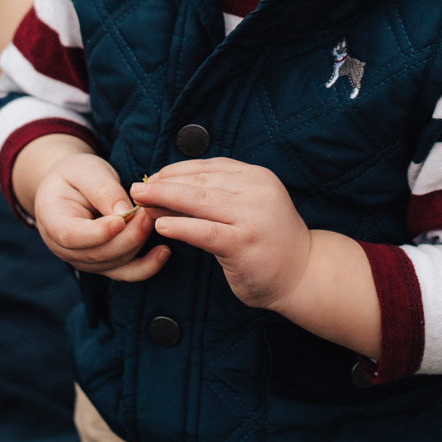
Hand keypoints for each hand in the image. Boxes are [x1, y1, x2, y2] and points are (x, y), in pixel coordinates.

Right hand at [32, 150, 168, 281]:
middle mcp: (64, 248)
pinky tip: (164, 252)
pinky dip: (147, 266)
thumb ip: (102, 189)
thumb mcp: (86, 170)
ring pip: (115, 264)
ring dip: (138, 244)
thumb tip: (124, 212)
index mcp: (51, 220)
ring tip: (154, 219)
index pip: (71, 236)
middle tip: (148, 214)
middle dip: (127, 236)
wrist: (71, 186)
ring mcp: (84, 260)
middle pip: (97, 254)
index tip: (120, 220)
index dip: (96, 233)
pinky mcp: (104, 264)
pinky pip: (126, 273)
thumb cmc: (76, 174)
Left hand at [132, 159, 310, 309]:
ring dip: (164, 199)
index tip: (154, 177)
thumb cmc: (270, 241)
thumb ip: (220, 195)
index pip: (209, 167)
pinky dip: (180, 227)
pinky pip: (204, 232)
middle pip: (200, 182)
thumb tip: (170, 187)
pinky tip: (161, 226)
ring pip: (198, 202)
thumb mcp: (249, 207)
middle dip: (164, 183)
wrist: (304, 273)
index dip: (177, 171)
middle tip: (137, 187)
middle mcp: (256, 191)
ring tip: (141, 202)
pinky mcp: (244, 243)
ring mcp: (251, 217)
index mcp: (257, 177)